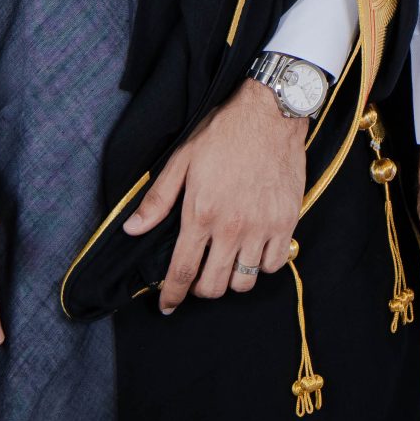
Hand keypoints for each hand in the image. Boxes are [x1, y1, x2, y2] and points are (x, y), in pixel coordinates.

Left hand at [123, 79, 308, 312]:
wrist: (270, 114)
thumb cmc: (224, 133)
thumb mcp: (182, 160)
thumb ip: (157, 199)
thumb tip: (133, 229)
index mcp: (201, 213)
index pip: (182, 270)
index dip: (172, 295)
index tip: (167, 306)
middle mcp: (232, 227)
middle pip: (213, 285)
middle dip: (199, 290)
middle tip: (196, 280)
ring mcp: (262, 227)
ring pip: (244, 281)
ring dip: (230, 281)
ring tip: (225, 265)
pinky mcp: (286, 222)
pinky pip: (273, 264)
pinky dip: (261, 266)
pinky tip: (252, 252)